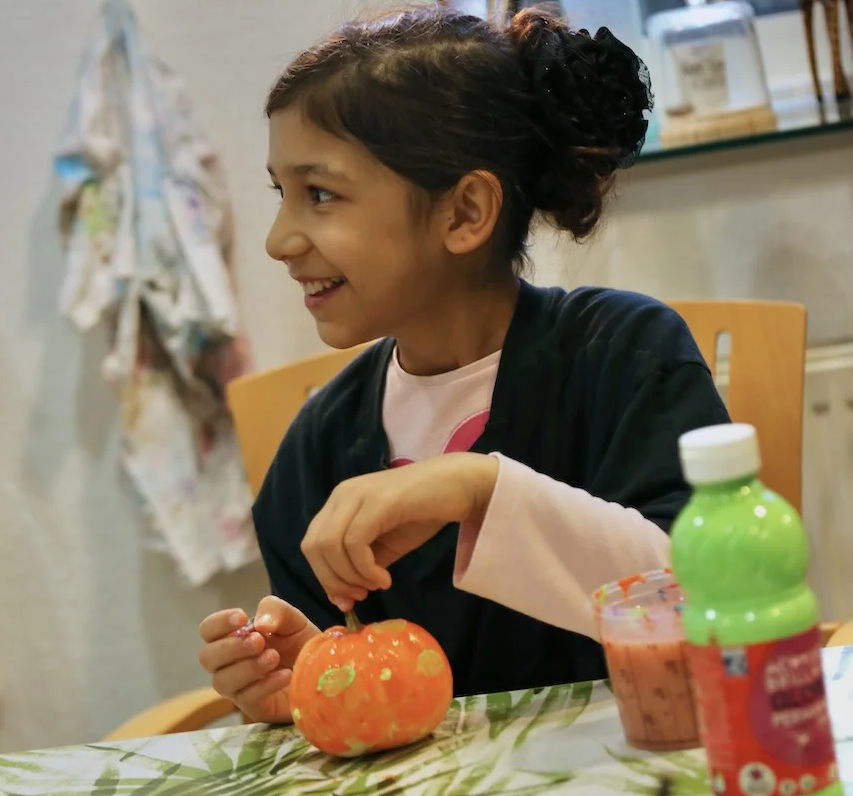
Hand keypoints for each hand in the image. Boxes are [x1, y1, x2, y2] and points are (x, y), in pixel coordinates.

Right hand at [198, 595, 318, 723]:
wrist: (325, 671)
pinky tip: (286, 675)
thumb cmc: (301, 643)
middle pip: (207, 657)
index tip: (242, 617)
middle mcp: (230, 663)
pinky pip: (248, 699)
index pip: (208, 630)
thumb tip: (259, 623)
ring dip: (248, 667)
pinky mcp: (254, 708)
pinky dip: (266, 684)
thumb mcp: (292, 619)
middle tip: (260, 641)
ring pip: (222, 681)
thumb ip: (275, 610)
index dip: (219, 623)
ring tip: (274, 657)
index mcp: (234, 637)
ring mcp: (239, 688)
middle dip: (231, 647)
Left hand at [301, 452, 497, 611]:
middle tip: (361, 596)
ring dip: (351, 577)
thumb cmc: (424, 512)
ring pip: (330, 546)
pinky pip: (355, 543)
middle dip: (333, 580)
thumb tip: (341, 597)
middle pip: (314, 546)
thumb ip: (362, 565)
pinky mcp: (379, 501)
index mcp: (340, 503)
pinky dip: (366, 569)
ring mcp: (359, 495)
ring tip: (378, 584)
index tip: (348, 599)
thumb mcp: (385, 545)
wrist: (459, 486)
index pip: (312, 544)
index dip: (324, 577)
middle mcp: (342, 495)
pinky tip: (385, 578)